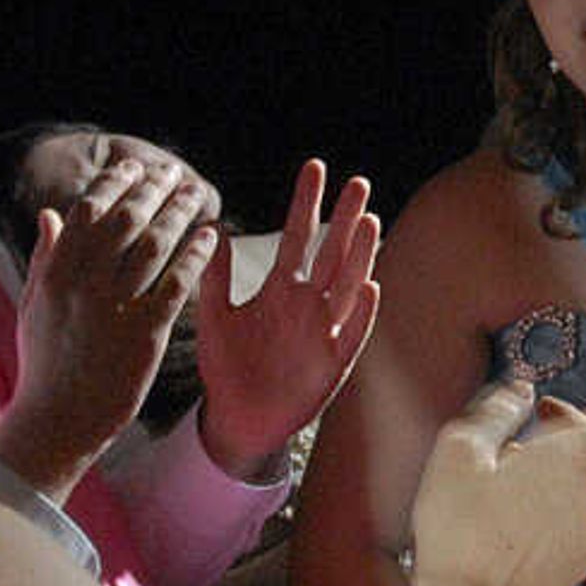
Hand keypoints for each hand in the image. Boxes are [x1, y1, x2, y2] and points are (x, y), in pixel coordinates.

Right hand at [1, 155, 215, 496]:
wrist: (57, 420)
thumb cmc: (44, 365)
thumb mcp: (33, 306)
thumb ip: (45, 257)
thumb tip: (50, 213)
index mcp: (56, 272)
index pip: (89, 210)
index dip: (114, 183)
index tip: (135, 166)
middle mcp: (84, 283)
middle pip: (126, 219)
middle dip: (153, 189)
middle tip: (175, 173)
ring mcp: (114, 307)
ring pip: (154, 244)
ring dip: (180, 213)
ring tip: (198, 194)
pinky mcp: (144, 333)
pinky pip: (175, 283)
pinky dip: (195, 255)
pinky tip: (211, 236)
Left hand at [193, 159, 383, 475]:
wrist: (238, 418)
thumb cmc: (227, 367)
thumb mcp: (214, 318)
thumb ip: (214, 278)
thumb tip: (214, 231)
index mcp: (279, 290)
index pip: (297, 236)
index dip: (306, 203)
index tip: (316, 167)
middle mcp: (307, 305)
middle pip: (331, 253)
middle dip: (344, 219)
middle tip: (359, 182)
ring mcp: (324, 332)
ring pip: (347, 287)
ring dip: (359, 256)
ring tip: (370, 221)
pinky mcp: (334, 364)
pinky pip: (351, 335)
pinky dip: (361, 314)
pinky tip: (371, 287)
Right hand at [408, 362, 585, 585]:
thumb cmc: (457, 526)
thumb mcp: (459, 451)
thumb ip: (498, 410)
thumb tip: (523, 391)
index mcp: (571, 458)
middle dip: (575, 430)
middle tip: (534, 423)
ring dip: (562, 475)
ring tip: (511, 485)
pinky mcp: (584, 561)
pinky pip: (580, 519)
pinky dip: (559, 508)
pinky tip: (518, 519)